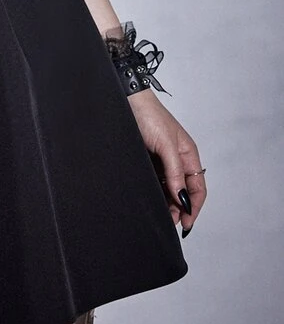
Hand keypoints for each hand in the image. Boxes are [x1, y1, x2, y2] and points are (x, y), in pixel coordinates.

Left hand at [127, 91, 206, 233]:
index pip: (197, 188)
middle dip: (179, 209)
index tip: (186, 223)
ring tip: (160, 215)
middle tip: (169, 222)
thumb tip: (181, 197)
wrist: (125, 100)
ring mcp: (162, 161)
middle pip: (183, 192)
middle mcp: (177, 160)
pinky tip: (150, 201)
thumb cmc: (149, 116)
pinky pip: (155, 182)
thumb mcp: (166, 146)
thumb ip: (175, 172)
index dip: (193, 207)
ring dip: (166, 203)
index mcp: (188, 155)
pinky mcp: (147, 160)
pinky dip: (155, 193)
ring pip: (168, 189)